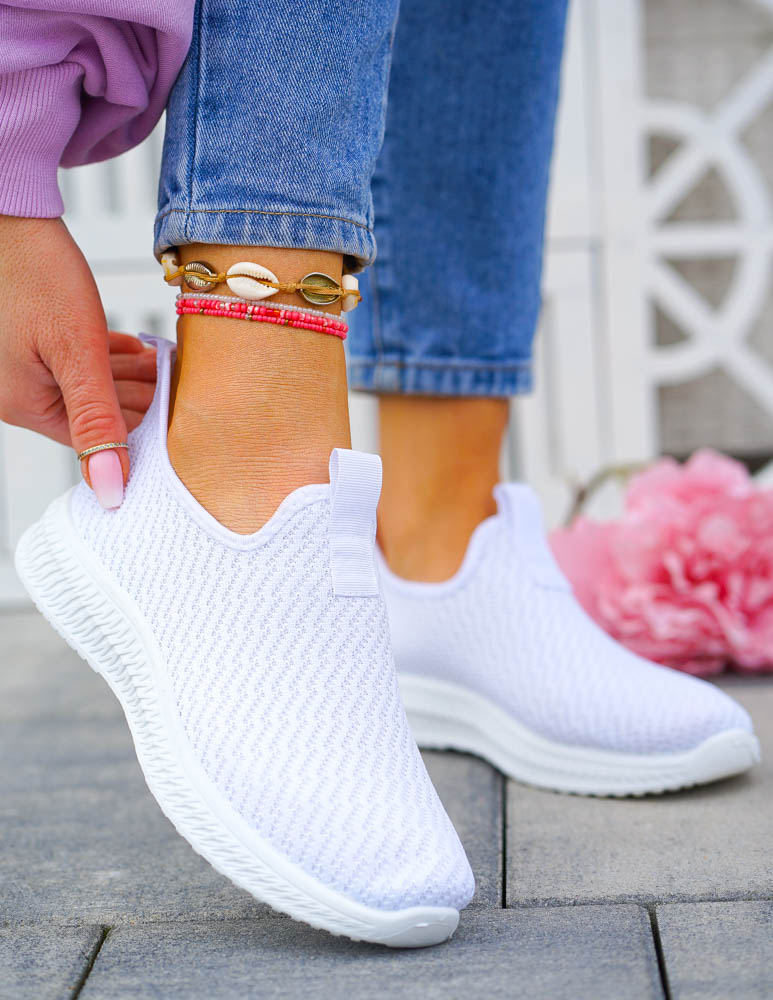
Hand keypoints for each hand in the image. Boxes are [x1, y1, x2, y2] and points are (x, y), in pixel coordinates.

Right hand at [0, 215, 155, 506]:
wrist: (14, 217)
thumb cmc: (39, 273)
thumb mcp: (79, 350)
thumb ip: (97, 419)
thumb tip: (109, 489)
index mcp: (26, 406)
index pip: (99, 439)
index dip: (143, 427)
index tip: (180, 416)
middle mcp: (22, 395)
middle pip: (97, 415)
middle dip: (140, 399)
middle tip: (181, 385)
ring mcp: (28, 370)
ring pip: (94, 389)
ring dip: (132, 379)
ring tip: (168, 366)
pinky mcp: (37, 348)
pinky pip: (82, 367)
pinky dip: (113, 360)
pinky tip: (140, 351)